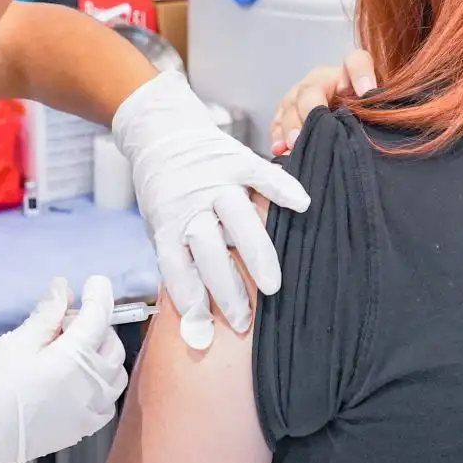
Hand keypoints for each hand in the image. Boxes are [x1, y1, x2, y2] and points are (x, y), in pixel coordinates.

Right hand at [0, 277, 126, 462]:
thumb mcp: (16, 343)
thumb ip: (46, 315)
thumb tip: (63, 289)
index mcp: (73, 361)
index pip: (99, 318)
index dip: (99, 294)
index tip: (95, 282)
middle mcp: (89, 388)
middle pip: (111, 344)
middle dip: (95, 325)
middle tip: (62, 322)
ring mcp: (88, 412)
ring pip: (115, 372)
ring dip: (101, 353)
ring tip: (68, 350)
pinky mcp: (81, 429)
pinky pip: (107, 400)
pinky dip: (100, 382)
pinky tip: (75, 378)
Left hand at [111, 72, 310, 347]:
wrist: (161, 133)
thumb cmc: (166, 190)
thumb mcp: (163, 225)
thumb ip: (181, 262)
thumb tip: (196, 325)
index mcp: (168, 223)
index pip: (176, 267)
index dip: (190, 298)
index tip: (203, 329)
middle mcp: (190, 203)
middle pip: (208, 251)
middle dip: (226, 289)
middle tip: (243, 322)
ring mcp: (215, 181)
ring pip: (237, 220)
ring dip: (255, 255)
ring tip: (273, 286)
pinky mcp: (236, 159)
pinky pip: (262, 176)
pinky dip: (281, 188)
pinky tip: (302, 206)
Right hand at [268, 49, 377, 156]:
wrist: (345, 122)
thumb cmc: (364, 117)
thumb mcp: (375, 110)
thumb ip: (377, 108)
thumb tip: (376, 111)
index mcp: (349, 75)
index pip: (356, 61)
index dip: (361, 74)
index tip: (367, 91)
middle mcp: (322, 80)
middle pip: (311, 88)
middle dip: (311, 109)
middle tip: (314, 127)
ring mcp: (301, 95)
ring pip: (290, 104)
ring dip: (291, 125)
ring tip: (294, 143)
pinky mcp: (286, 113)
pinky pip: (277, 121)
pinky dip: (277, 135)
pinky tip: (280, 149)